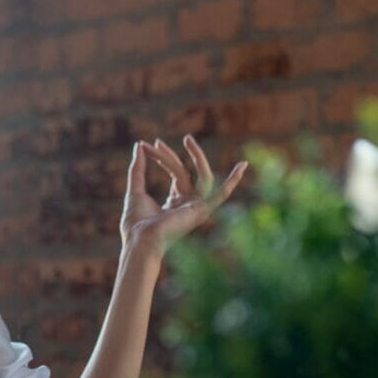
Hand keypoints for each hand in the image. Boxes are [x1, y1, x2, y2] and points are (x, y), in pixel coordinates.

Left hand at [119, 134, 246, 256]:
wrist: (140, 239)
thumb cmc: (136, 222)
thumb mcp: (136, 189)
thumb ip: (138, 168)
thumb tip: (139, 146)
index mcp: (176, 204)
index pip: (177, 173)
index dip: (164, 158)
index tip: (147, 144)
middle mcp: (190, 205)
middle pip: (184, 172)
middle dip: (170, 156)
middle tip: (158, 141)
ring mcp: (198, 208)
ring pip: (201, 175)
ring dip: (196, 156)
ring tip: (187, 139)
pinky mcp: (202, 210)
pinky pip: (222, 194)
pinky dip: (233, 181)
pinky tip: (242, 165)